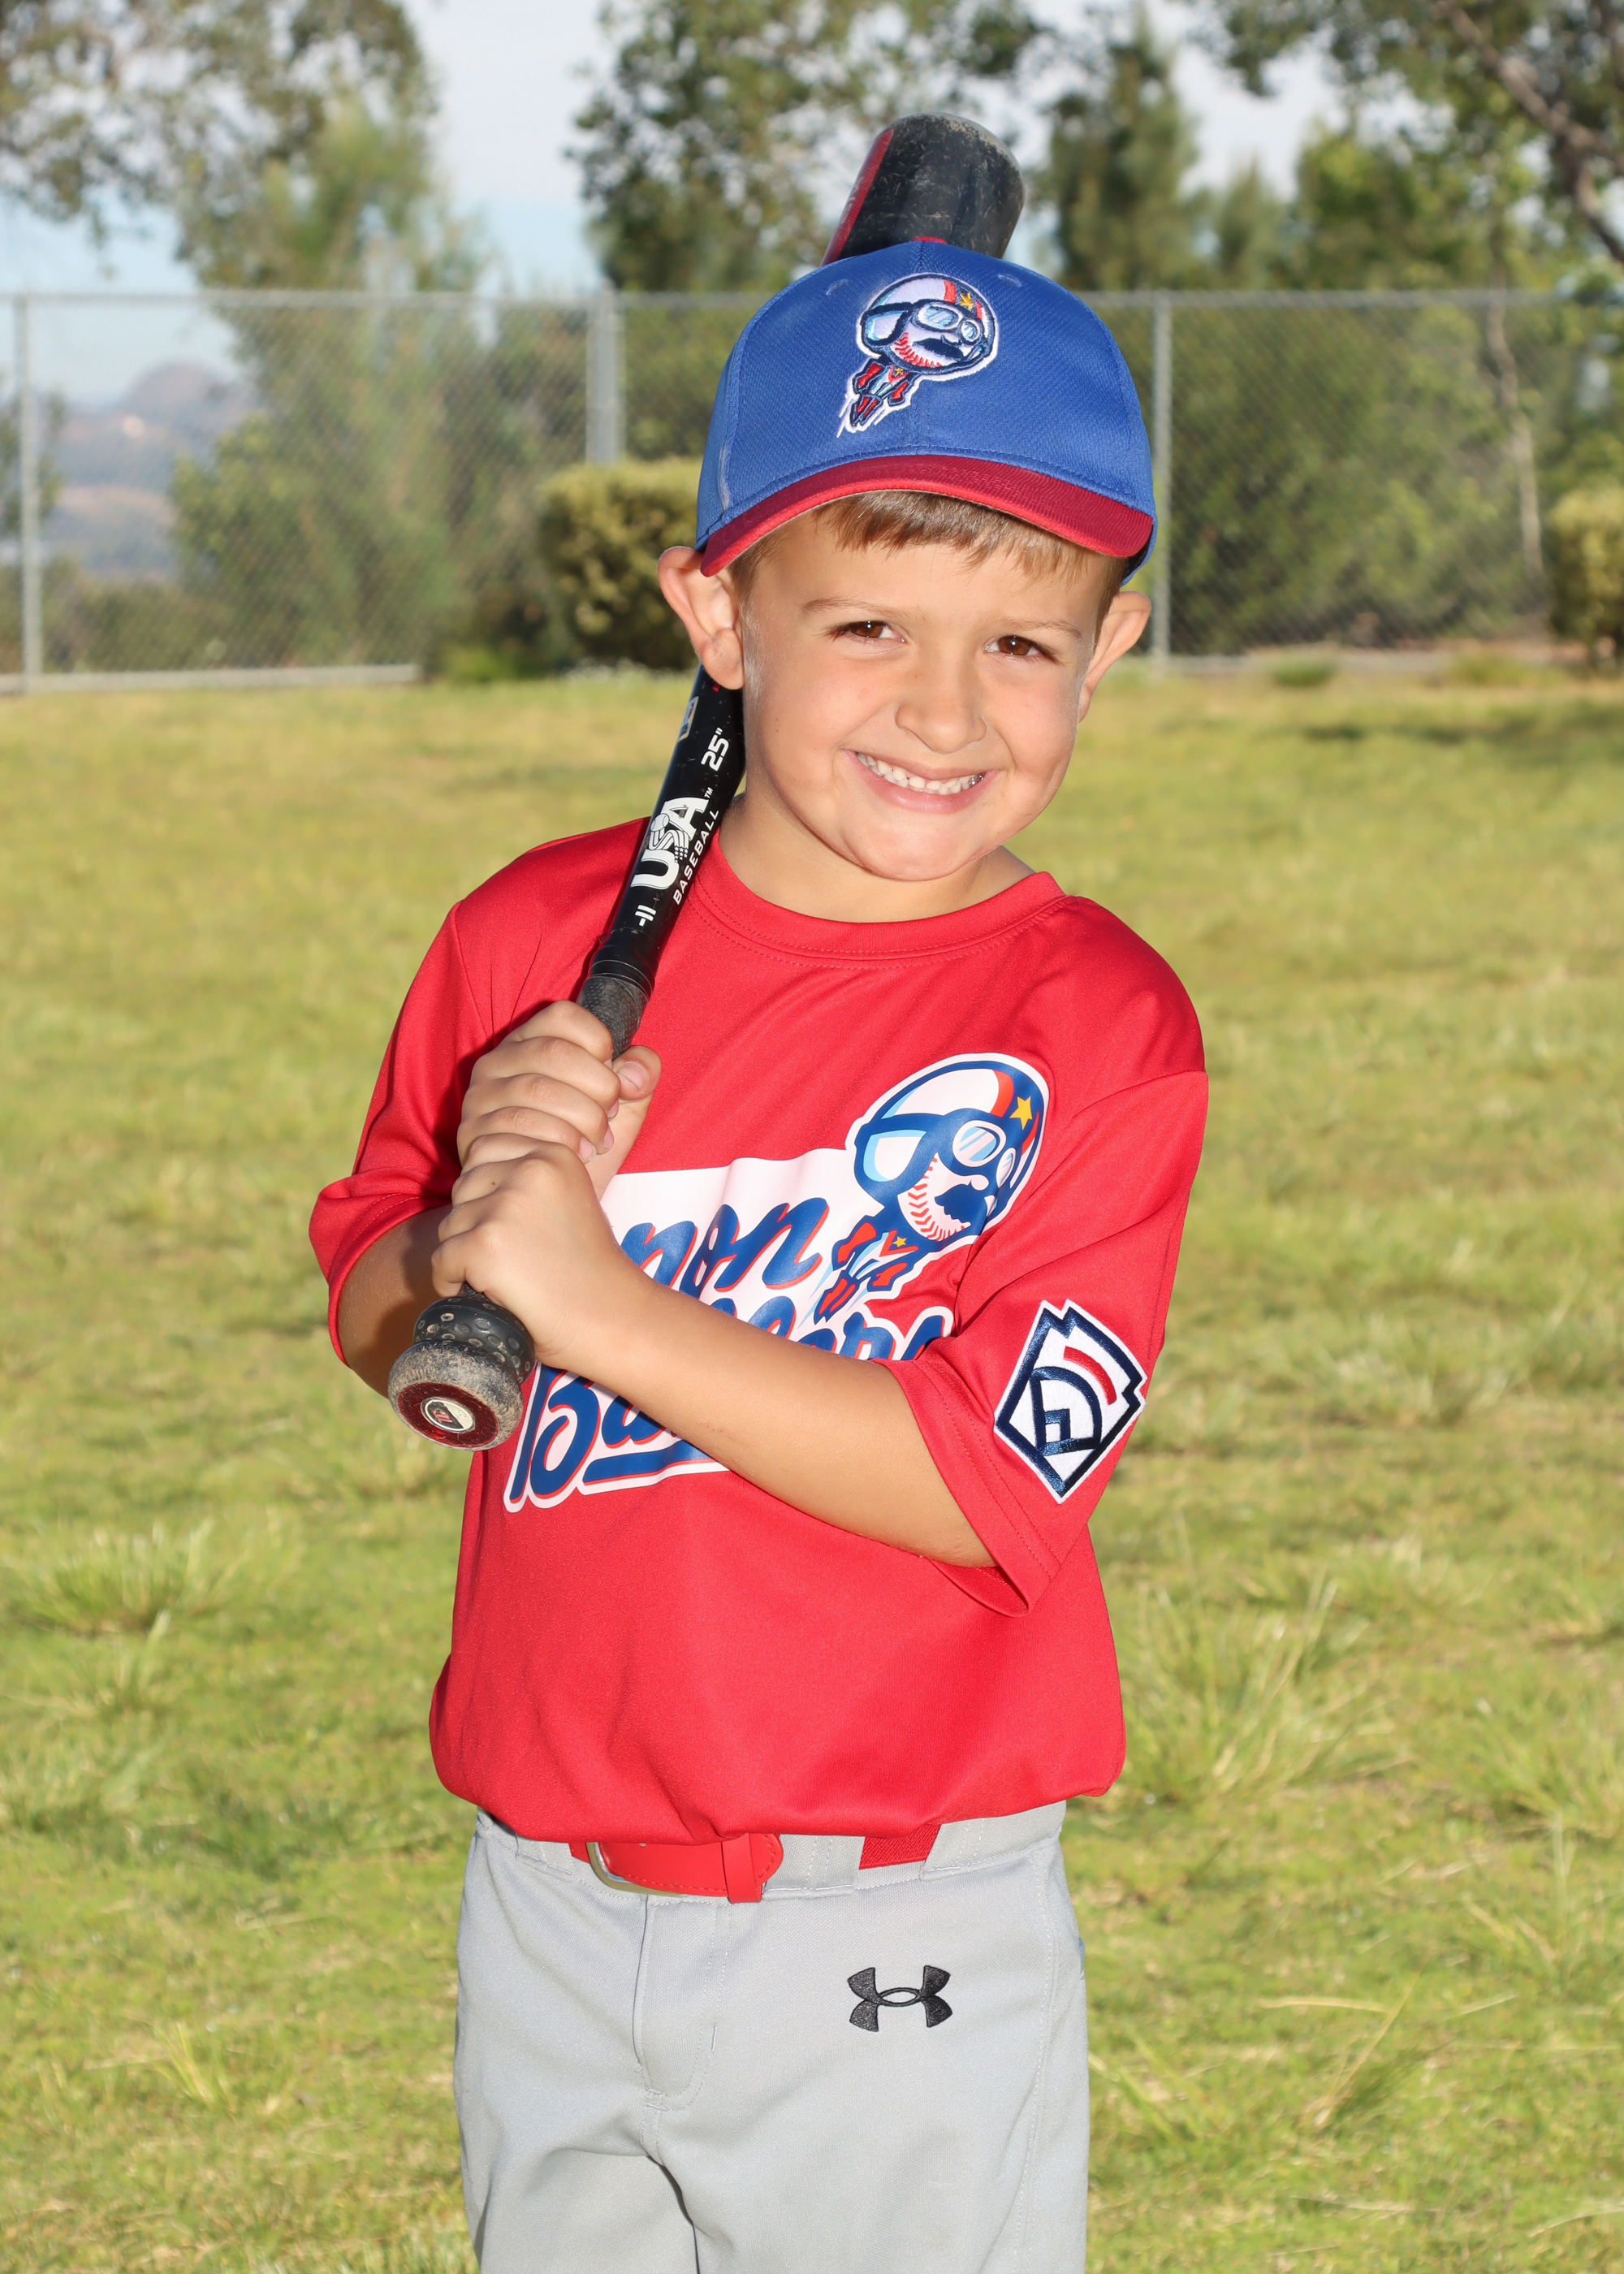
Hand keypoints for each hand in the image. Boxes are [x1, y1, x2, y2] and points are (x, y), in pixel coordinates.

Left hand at [433, 1141, 649, 1370]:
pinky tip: (487, 1294)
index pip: (482, 1148)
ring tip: (507, 1276)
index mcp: (553, 1152)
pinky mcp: (484, 1245)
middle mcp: (530, 1169)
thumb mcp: (569, 1197)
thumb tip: (471, 1178)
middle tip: (515, 1255)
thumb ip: (527, 1176)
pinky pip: (442, 1260)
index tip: (517, 1226)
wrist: (611, 1318)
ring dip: (465, 1253)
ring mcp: (505, 1206)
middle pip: (464, 1186)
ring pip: (450, 1225)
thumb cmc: (588, 1267)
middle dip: (475, 1221)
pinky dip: (453, 1283)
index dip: (489, 1192)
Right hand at [458, 1000, 660, 1199]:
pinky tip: (578, 1156)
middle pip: (555, 1051)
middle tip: (611, 1115)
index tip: (614, 1077)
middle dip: (599, 1086)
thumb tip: (635, 1073)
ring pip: (539, 1089)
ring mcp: (482, 1097)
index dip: (599, 1042)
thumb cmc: (583, 1146)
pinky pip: (522, 1126)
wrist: (548, 1204)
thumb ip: (639, 1078)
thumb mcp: (621, 1109)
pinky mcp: (474, 1132)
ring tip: (600, 1141)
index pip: (563, 1016)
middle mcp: (498, 1062)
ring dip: (584, 1118)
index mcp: (531, 1042)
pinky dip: (562, 1141)